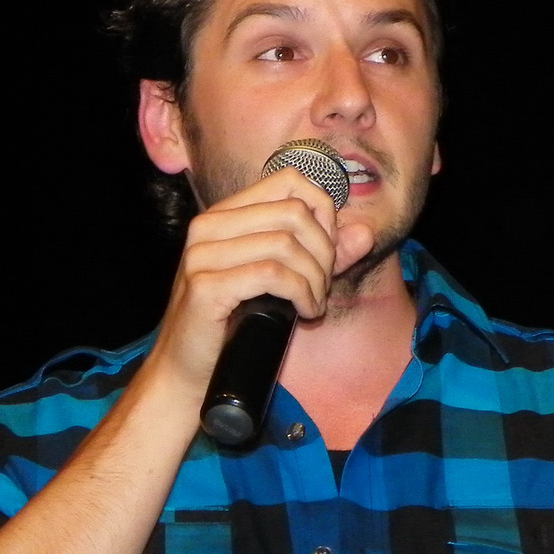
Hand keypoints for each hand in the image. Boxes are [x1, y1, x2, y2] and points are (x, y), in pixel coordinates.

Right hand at [141, 166, 370, 398]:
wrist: (188, 372)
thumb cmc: (235, 324)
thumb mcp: (280, 281)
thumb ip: (320, 254)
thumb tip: (365, 233)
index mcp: (224, 214)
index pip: (289, 181)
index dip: (322, 211)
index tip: (328, 251)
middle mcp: (207, 226)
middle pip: (294, 213)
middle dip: (323, 251)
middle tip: (322, 286)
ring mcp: (201, 255)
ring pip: (286, 244)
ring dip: (315, 278)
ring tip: (314, 303)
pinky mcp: (205, 287)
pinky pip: (272, 275)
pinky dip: (301, 294)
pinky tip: (305, 313)